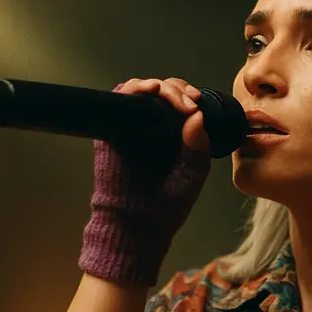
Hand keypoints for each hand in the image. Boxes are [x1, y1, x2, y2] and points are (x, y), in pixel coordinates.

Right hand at [78, 76, 211, 286]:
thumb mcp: (193, 172)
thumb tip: (197, 114)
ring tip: (172, 95)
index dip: (189, 96)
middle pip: (163, 91)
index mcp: (173, 136)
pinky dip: (135, 89)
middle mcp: (152, 127)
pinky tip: (150, 90)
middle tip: (190, 100)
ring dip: (160, 86)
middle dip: (178, 89)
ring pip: (143, 90)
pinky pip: (120, 99)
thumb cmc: (167, 204)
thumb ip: (198, 145)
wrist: (139, 225)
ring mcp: (131, 127)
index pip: (181, 103)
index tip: (199, 101)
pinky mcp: (112, 130)